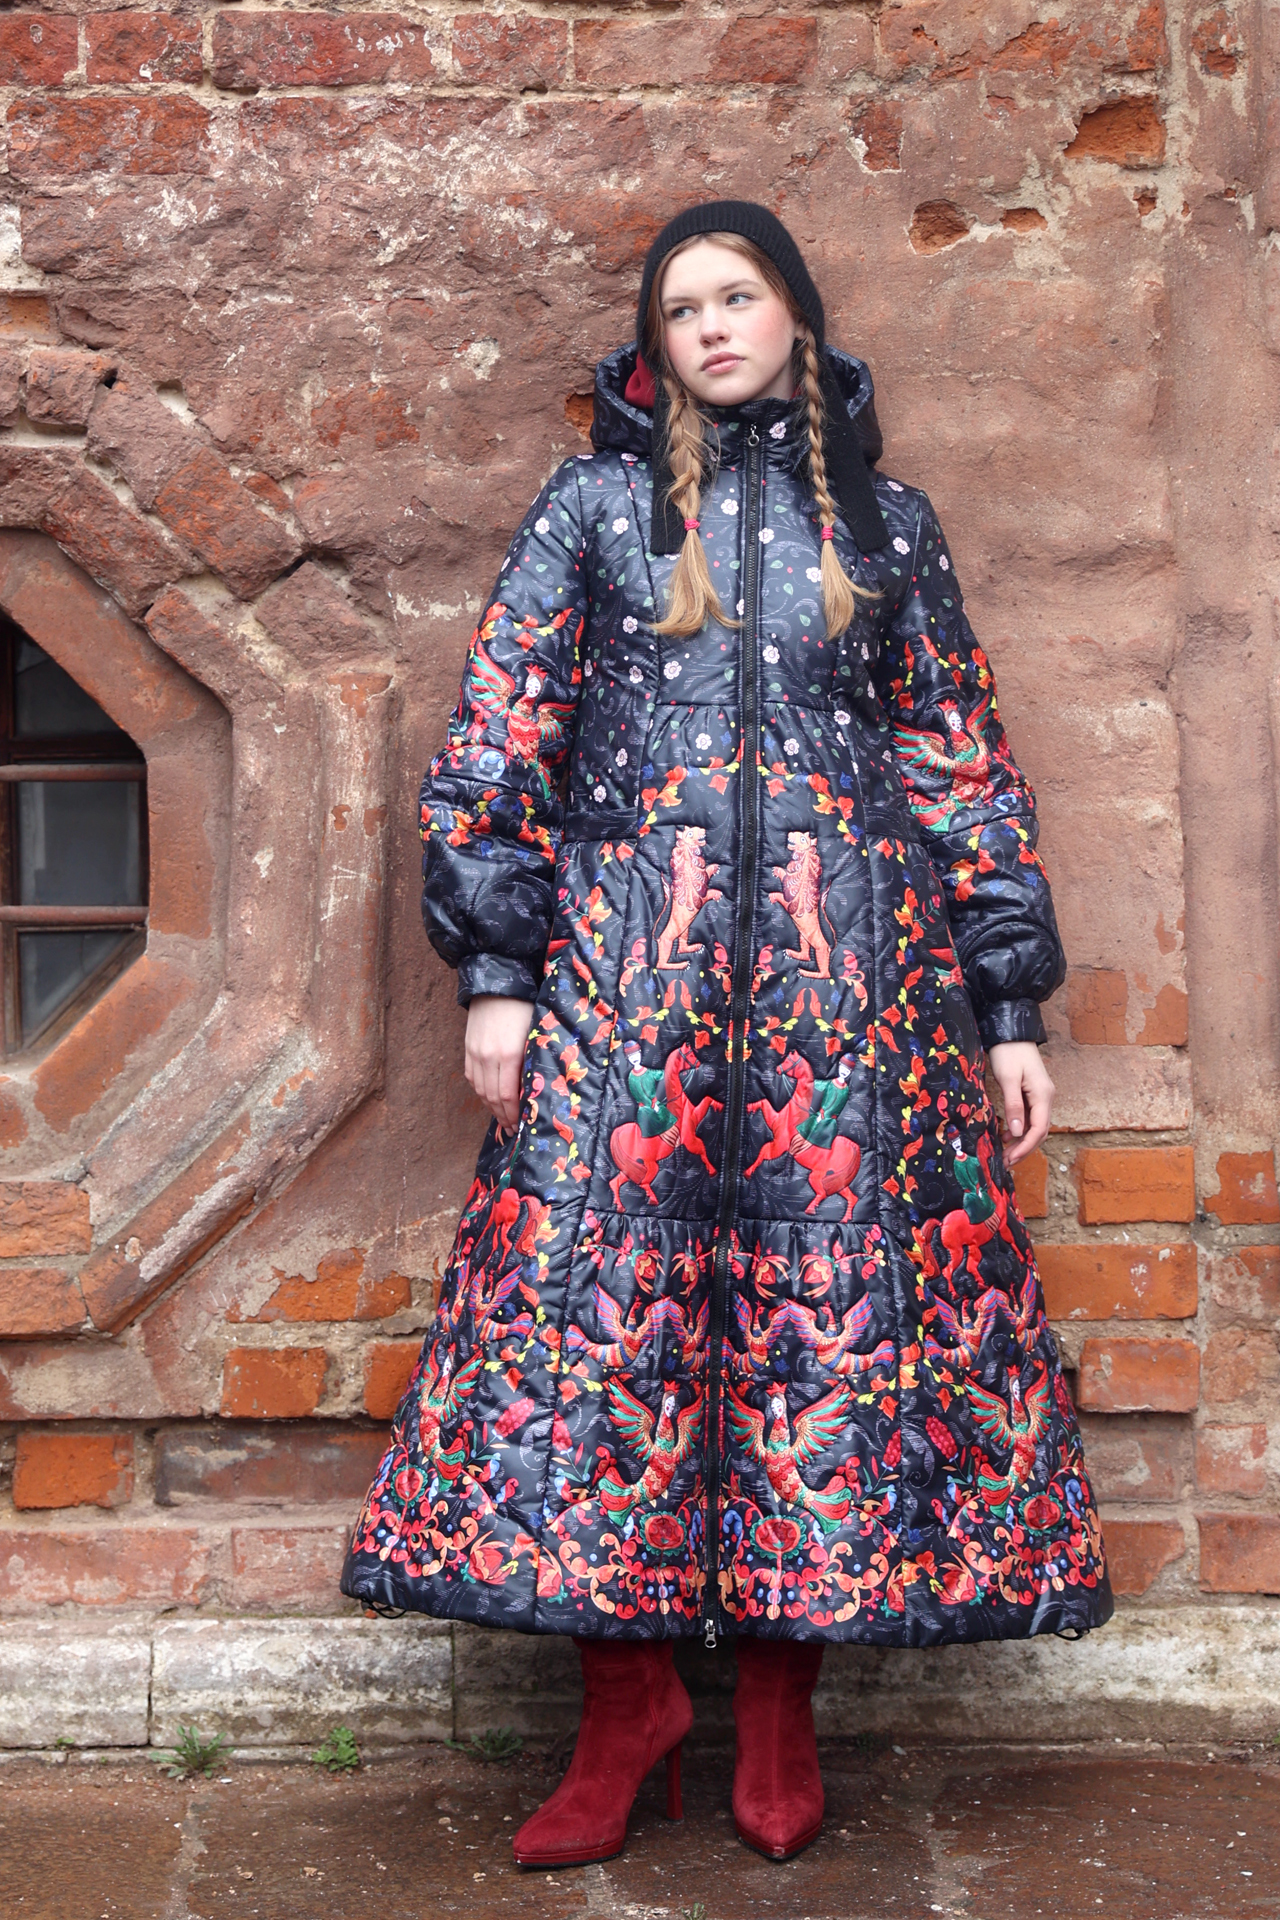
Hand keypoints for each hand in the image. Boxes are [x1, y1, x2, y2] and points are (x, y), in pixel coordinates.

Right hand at [464, 995, 534, 1131]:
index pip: (507, 1095)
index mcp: (509, 1054)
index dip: (512, 1114)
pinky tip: (489, 1098)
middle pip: (492, 1097)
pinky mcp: (468, 1048)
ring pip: (480, 1090)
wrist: (497, 984)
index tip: (519, 1125)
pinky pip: (472, 1077)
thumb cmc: (524, 1007)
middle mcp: (488, 1057)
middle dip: (502, 1116)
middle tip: (512, 1128)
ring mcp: (475, 1053)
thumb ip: (533, 1061)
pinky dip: (480, 1092)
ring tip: (501, 1117)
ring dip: (490, 1107)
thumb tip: (535, 1089)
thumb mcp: (534, 1034)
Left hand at [988, 1041, 1053, 1165]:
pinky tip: (1006, 1135)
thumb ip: (1013, 1105)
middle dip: (1024, 1149)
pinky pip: (1028, 1117)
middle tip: (1006, 1162)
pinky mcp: (1031, 1093)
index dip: (1026, 1147)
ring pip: (1034, 1126)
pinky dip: (1019, 1129)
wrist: (1012, 1031)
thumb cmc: (1009, 1052)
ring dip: (1021, 1142)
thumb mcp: (1008, 1079)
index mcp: (1043, 1095)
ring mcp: (1040, 1096)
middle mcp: (1046, 1098)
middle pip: (1039, 1131)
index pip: (1039, 1130)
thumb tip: (1018, 1132)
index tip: (1011, 1158)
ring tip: (1004, 1153)